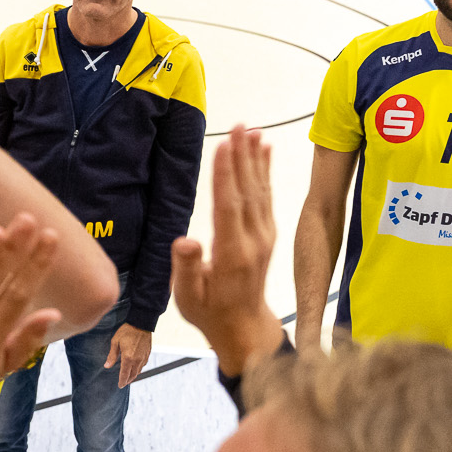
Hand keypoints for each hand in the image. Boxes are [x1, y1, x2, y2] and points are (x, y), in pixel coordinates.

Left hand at [103, 323, 151, 386]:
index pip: (125, 374)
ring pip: (139, 371)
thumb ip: (112, 356)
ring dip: (133, 375)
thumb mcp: (115, 342)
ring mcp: (143, 357)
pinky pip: (143, 365)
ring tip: (129, 377)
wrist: (141, 323)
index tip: (120, 386)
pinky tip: (135, 368)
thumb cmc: (126, 331)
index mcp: (128, 358)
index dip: (122, 381)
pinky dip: (139, 369)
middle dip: (128, 380)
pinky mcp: (147, 354)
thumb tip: (106, 366)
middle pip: (133, 375)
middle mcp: (137, 360)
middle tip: (123, 383)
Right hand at [172, 126, 283, 375]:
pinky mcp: (267, 232)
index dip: (225, 175)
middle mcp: (254, 240)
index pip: (228, 207)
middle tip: (239, 125)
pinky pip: (266, 196)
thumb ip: (187, 269)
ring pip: (259, 190)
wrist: (244, 326)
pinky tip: (264, 150)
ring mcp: (264, 235)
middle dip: (242, 156)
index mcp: (233, 253)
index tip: (223, 146)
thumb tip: (184, 241)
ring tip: (252, 130)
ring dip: (255, 158)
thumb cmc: (209, 311)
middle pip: (247, 191)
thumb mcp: (189, 298)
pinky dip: (265, 171)